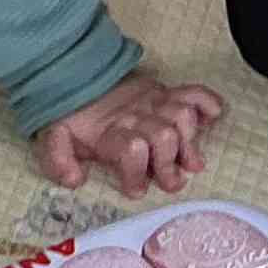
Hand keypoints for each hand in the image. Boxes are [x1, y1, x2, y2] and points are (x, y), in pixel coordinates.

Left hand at [37, 74, 225, 196]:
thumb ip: (58, 159)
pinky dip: (207, 103)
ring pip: (182, 116)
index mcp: (109, 130)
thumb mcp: (55, 137)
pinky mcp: (166, 91)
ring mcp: (154, 101)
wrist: (78, 77)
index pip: (131, 148)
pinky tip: (213, 118)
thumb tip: (75, 180)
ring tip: (192, 164)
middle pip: (164, 135)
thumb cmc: (74, 117)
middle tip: (170, 183)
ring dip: (190, 143)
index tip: (135, 190)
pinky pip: (193, 92)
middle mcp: (136, 114)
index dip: (136, 174)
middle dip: (169, 164)